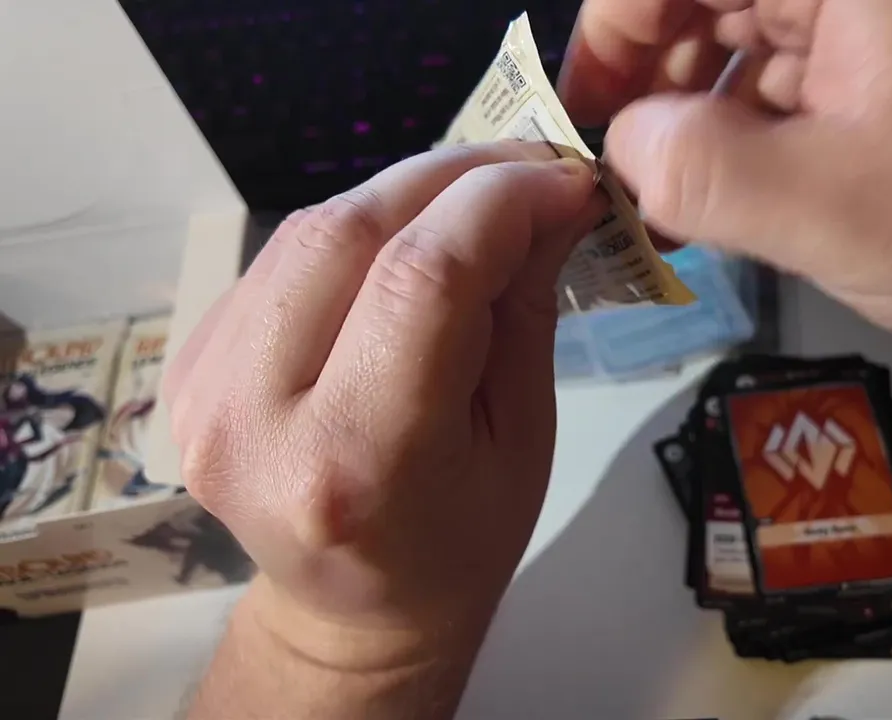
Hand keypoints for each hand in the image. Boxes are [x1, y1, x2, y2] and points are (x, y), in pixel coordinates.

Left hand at [164, 143, 603, 655]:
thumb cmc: (459, 541)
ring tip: (476, 200)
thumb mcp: (523, 437)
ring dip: (405, 194)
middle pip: (350, 231)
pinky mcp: (190, 366)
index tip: (566, 180)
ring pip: (308, 229)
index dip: (503, 202)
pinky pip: (282, 257)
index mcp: (358, 462)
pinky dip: (356, 230)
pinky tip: (406, 244)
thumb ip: (525, 307)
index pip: (425, 279)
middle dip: (453, 178)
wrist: (352, 607)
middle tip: (527, 169)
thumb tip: (553, 194)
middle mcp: (257, 422)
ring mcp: (205, 392)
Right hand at [559, 0, 891, 352]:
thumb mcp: (819, 206)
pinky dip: (747, 123)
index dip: (612, 32)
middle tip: (610, 167)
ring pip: (749, 29)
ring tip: (659, 196)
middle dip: (651, 75)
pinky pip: (794, 66)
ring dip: (695, 108)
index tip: (578, 117)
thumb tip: (619, 142)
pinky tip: (719, 192)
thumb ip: (690, 168)